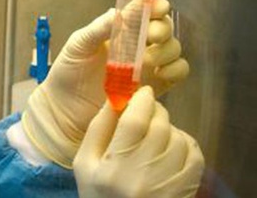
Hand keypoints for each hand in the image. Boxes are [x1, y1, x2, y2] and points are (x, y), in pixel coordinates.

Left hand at [21, 0, 187, 166]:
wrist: (65, 108)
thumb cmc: (68, 72)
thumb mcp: (79, 45)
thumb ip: (98, 28)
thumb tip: (117, 12)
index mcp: (120, 29)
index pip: (145, 11)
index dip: (155, 6)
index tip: (156, 8)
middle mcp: (138, 44)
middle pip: (165, 28)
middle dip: (161, 29)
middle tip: (149, 36)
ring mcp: (147, 66)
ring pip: (173, 49)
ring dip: (166, 50)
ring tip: (146, 60)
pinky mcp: (154, 86)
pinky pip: (177, 73)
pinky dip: (175, 69)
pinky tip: (159, 72)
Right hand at [74, 86, 203, 197]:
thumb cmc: (97, 193)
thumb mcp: (84, 163)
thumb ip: (97, 130)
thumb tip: (115, 98)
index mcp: (112, 167)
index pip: (134, 123)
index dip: (142, 100)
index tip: (143, 91)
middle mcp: (142, 176)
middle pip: (160, 127)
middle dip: (156, 111)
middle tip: (149, 108)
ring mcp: (166, 185)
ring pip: (179, 139)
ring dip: (170, 128)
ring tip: (158, 132)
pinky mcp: (183, 191)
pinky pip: (195, 157)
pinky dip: (186, 144)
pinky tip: (174, 146)